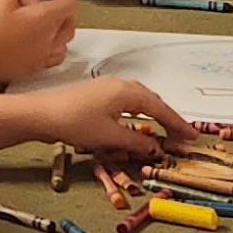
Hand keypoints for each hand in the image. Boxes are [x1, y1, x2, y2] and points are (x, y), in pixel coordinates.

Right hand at [0, 0, 75, 83]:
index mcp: (46, 19)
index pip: (69, 2)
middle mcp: (51, 38)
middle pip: (70, 21)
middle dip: (61, 9)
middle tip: (46, 1)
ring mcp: (45, 55)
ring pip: (65, 41)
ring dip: (60, 29)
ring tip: (44, 22)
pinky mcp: (36, 67)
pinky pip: (55, 58)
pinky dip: (53, 49)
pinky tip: (39, 43)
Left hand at [28, 76, 184, 153]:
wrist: (41, 114)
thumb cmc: (74, 122)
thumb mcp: (110, 137)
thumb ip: (137, 142)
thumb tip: (156, 148)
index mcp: (127, 92)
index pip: (161, 109)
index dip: (178, 124)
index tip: (192, 136)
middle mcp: (120, 85)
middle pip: (152, 100)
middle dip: (168, 118)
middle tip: (181, 136)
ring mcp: (107, 87)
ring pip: (139, 99)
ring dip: (154, 113)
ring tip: (165, 129)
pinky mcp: (97, 93)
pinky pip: (126, 100)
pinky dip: (139, 111)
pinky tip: (137, 120)